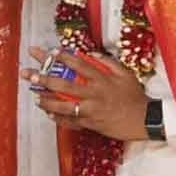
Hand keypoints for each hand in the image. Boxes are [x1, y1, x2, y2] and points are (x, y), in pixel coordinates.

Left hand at [22, 46, 148, 140]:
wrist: (144, 121)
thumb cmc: (134, 96)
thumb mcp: (125, 74)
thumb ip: (108, 62)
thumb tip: (90, 53)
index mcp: (102, 80)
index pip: (80, 64)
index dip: (64, 57)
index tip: (50, 51)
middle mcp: (94, 94)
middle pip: (64, 85)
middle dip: (45, 78)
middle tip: (30, 74)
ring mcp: (91, 110)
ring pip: (63, 105)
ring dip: (47, 101)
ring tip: (35, 96)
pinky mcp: (91, 124)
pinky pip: (70, 121)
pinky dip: (58, 118)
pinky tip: (48, 113)